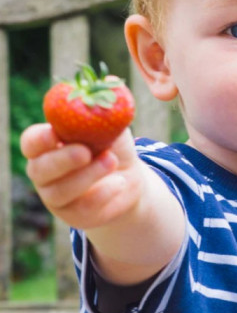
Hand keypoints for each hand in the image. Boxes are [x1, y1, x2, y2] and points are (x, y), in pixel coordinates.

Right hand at [20, 123, 144, 230]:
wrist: (130, 178)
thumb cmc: (112, 147)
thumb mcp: (110, 127)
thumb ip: (103, 114)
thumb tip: (105, 96)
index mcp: (47, 146)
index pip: (31, 142)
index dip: (39, 139)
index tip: (54, 134)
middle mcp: (44, 172)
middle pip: (40, 169)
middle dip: (63, 159)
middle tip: (85, 151)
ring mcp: (56, 197)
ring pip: (60, 191)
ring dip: (88, 176)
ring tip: (111, 161)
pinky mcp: (74, 215)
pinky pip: (81, 208)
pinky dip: (102, 195)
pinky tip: (119, 183)